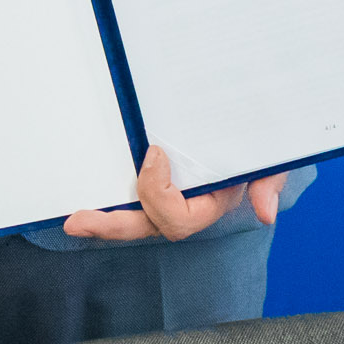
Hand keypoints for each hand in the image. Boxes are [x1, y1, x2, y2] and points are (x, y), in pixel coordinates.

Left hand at [61, 145, 291, 243]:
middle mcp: (187, 203)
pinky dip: (109, 200)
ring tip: (73, 220)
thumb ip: (269, 183)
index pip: (179, 218)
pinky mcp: (153, 174)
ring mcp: (169, 191)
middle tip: (77, 221)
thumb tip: (266, 212)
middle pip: (146, 226)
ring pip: (134, 218)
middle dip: (111, 227)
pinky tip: (83, 194)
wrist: (257, 116)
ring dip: (103, 221)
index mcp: (212, 202)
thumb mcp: (270, 159)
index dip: (159, 193)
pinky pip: (129, 196)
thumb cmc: (261, 139)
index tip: (155, 152)